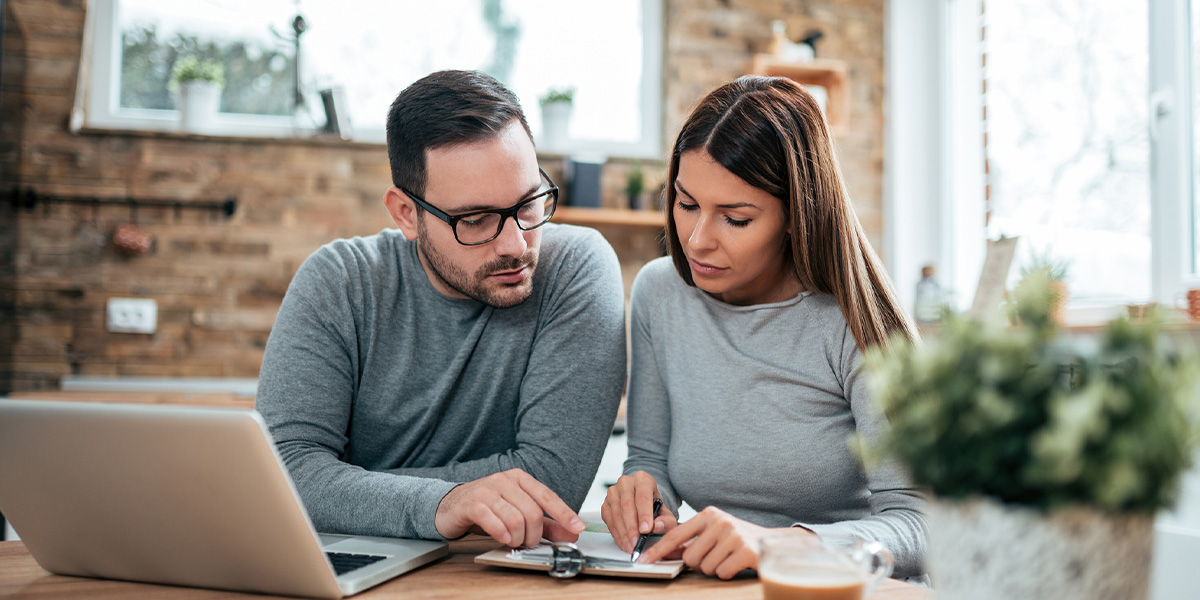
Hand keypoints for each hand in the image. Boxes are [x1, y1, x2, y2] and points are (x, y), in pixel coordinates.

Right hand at [434, 468, 584, 547]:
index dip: (564, 514)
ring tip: (513, 541)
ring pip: (515, 518)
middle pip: (532, 512)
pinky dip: (502, 534)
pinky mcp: (471, 503)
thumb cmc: (487, 508)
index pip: (547, 496)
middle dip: (534, 534)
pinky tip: (502, 538)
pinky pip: (493, 521)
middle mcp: (504, 480)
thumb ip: (546, 524)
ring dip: (518, 537)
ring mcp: (487, 490)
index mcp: (520, 479)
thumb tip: (572, 533)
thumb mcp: (518, 514)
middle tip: (528, 542)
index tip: (577, 528)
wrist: (450, 506)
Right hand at [600, 470, 678, 552]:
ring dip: (623, 533)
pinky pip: (609, 520)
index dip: (644, 514)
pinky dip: (616, 533)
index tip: (645, 530)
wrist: (643, 502)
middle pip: (627, 505)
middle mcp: (626, 483)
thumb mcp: (666, 513)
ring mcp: (613, 492)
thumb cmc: (654, 506)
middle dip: (632, 527)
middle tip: (636, 542)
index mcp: (643, 479)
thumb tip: (657, 526)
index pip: (642, 496)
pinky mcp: (606, 503)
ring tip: (630, 546)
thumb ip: (666, 521)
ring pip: (616, 513)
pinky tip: (623, 542)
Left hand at [635, 506, 816, 579]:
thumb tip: (666, 551)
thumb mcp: (714, 531)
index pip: (676, 535)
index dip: (658, 550)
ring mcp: (733, 535)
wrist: (774, 542)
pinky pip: (722, 572)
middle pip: (690, 557)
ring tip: (728, 557)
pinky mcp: (745, 551)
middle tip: (716, 556)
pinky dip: (728, 572)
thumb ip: (692, 538)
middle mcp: (720, 521)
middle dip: (700, 563)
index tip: (644, 560)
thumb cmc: (738, 538)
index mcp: (708, 514)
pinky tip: (737, 563)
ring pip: (705, 567)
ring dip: (716, 568)